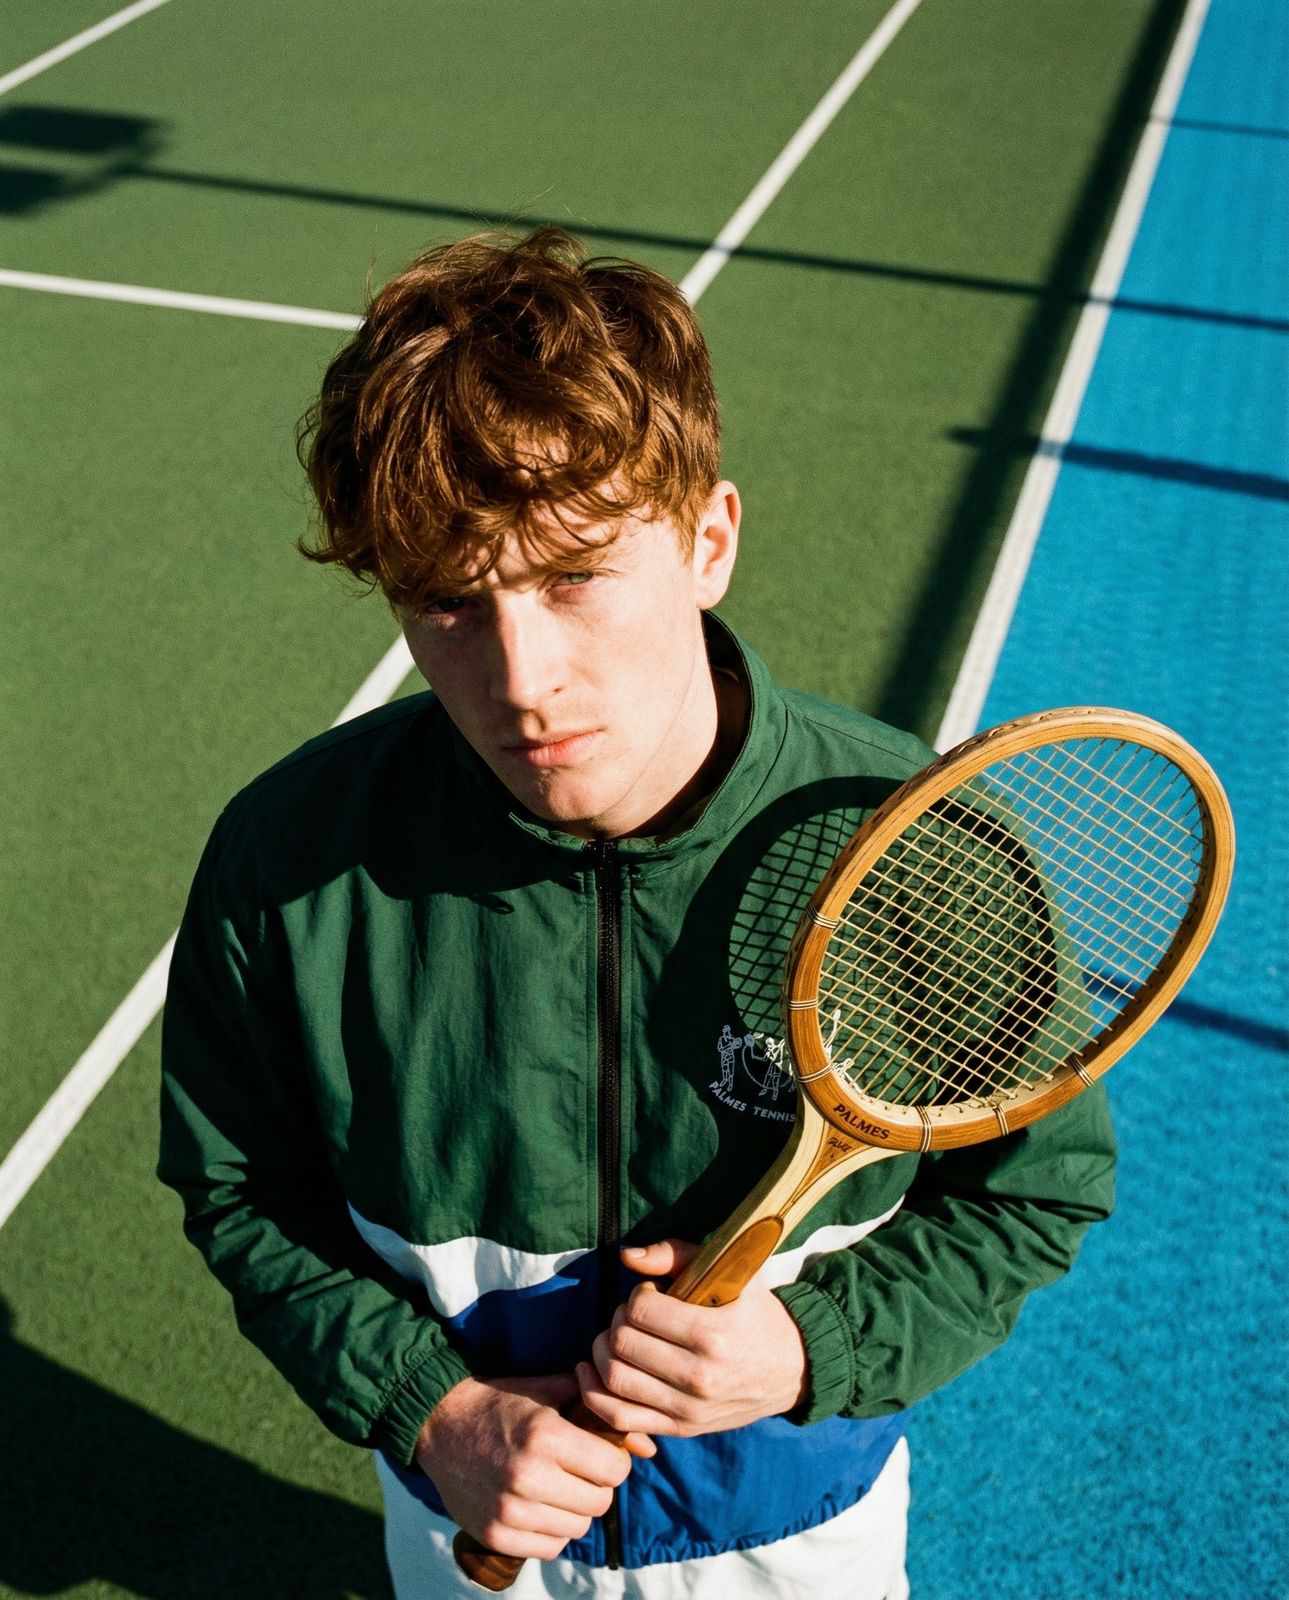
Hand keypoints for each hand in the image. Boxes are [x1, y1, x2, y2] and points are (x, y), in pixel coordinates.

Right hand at [414, 1373, 655, 1559]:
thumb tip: (650, 1445)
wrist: (439, 1422)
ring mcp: (509, 1510)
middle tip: (579, 1472)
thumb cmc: (502, 1402)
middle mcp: (528, 1475)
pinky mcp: (494, 1534)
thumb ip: (601, 1411)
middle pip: (600, 1503)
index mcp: (546, 1435)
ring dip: (575, 1512)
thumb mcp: (551, 1391)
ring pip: (577, 1529)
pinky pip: (549, 1548)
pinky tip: (538, 1507)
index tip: (600, 1453)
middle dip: (597, 1487)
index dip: (614, 1461)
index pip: (614, 1470)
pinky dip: (551, 1532)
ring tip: (557, 1487)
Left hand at [576, 1239, 808, 1437]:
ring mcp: (689, 1409)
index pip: (641, 1310)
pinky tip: (590, 1371)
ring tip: (621, 1337)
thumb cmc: (757, 1314)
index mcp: (714, 1334)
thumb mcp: (734, 1274)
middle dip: (618, 1320)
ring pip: (615, 1379)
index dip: (637, 1294)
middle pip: (623, 1344)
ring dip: (604, 1351)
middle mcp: (700, 1377)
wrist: (793, 1370)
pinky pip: (620, 1418)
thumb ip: (678, 1255)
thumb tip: (627, 1256)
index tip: (652, 1294)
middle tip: (634, 1315)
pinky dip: (593, 1394)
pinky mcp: (681, 1429)